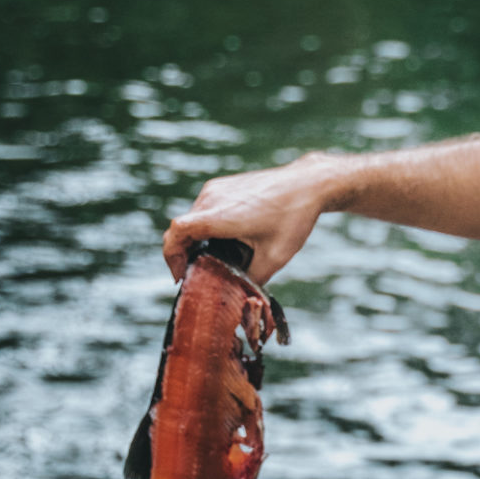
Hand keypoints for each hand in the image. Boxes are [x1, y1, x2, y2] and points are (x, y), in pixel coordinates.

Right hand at [160, 152, 346, 282]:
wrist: (308, 183)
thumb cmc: (293, 218)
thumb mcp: (275, 257)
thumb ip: (252, 278)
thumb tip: (239, 294)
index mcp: (219, 216)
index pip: (177, 233)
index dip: (172, 257)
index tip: (181, 275)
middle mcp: (211, 198)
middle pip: (182, 229)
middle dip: (184, 253)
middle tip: (197, 273)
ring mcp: (216, 188)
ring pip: (192, 218)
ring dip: (196, 238)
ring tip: (214, 258)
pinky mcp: (223, 184)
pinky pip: (204, 208)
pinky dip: (206, 225)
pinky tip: (226, 239)